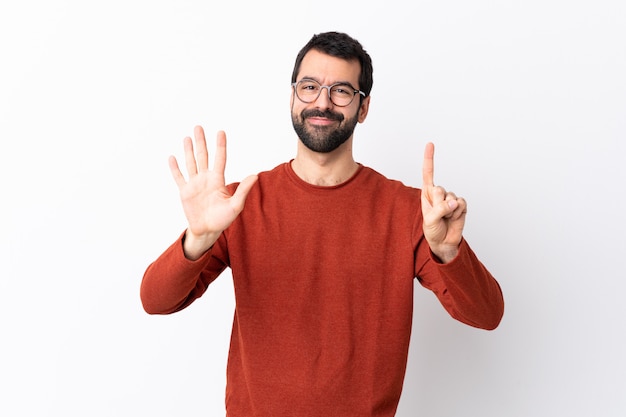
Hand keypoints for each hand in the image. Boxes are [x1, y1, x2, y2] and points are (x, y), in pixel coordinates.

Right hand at [169, 126, 257, 258]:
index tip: (221, 131)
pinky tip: (172, 157)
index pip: (220, 158)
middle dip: (201, 142)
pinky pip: (179, 177)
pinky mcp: (185, 192)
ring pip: (191, 163)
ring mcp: (195, 184)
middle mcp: (206, 179)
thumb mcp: (235, 206)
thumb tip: (255, 176)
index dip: (220, 145)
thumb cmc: (223, 220)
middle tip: (198, 127)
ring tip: (187, 137)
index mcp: (218, 180)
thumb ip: (243, 190)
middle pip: (203, 156)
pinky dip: (175, 168)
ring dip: (188, 150)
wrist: (207, 231)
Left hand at [421, 142, 466, 262]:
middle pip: (439, 189)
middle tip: (438, 215)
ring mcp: (451, 198)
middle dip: (438, 204)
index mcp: (427, 193)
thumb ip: (439, 209)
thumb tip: (454, 202)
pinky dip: (458, 212)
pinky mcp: (461, 205)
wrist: (444, 241)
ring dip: (448, 211)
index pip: (428, 173)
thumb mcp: (430, 220)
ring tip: (445, 218)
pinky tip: (454, 217)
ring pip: (451, 198)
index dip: (429, 158)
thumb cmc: (432, 229)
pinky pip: (461, 204)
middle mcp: (439, 193)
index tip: (430, 143)